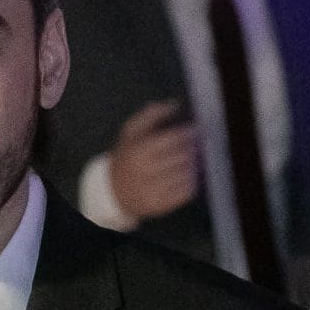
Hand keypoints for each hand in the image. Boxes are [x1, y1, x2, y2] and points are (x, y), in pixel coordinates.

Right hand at [107, 100, 199, 223]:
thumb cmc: (126, 157)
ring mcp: (154, 189)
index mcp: (139, 150)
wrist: (112, 192)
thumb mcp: (130, 133)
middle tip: (197, 146)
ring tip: (189, 162)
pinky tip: (184, 177)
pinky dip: (191, 183)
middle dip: (193, 149)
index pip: (175, 138)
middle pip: (184, 155)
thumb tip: (174, 103)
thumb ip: (151, 115)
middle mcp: (146, 170)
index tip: (196, 130)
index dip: (189, 132)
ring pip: (188, 173)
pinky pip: (188, 191)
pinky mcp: (161, 205)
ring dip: (192, 166)